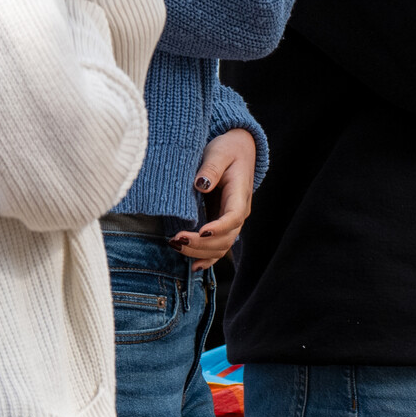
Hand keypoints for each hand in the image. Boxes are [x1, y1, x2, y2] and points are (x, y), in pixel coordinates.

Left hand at [172, 128, 253, 271]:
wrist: (238, 150)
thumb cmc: (228, 150)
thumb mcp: (219, 152)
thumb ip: (211, 168)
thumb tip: (201, 184)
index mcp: (239, 195)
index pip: (233, 217)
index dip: (218, 228)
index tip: (200, 231)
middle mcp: (238, 212)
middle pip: (226, 238)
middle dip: (200, 244)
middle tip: (175, 239)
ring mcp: (231, 221)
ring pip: (221, 247)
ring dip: (199, 252)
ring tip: (175, 245)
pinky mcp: (222, 224)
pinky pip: (218, 247)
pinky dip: (207, 258)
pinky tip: (193, 266)